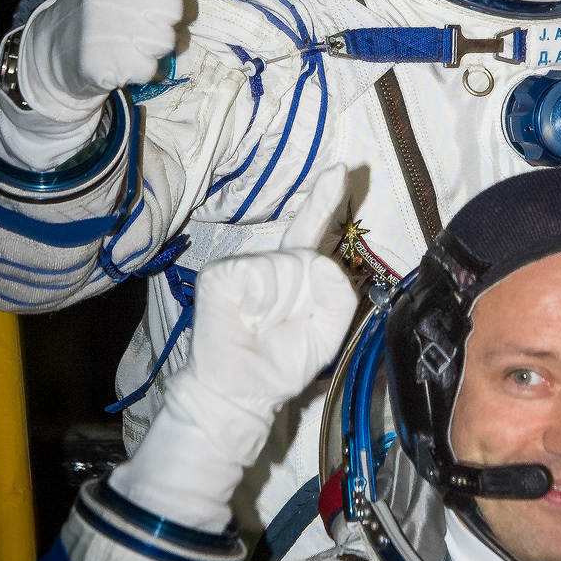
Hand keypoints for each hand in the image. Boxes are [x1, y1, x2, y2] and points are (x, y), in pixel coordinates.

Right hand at [20, 0, 182, 113]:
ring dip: (153, 44)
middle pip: (177, 9)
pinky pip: (150, 68)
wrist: (53, 51)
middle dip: (163, 17)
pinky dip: (141, 69)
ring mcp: (98, 31)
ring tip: (126, 37)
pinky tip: (119, 59)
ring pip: (167, 40)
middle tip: (134, 17)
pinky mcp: (99, 66)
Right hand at [109, 168, 359, 530]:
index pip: (314, 228)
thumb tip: (323, 263)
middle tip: (282, 326)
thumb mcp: (328, 333)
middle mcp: (272, 261)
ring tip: (262, 325)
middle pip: (309, 259)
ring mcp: (244, 265)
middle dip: (307, 297)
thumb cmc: (283, 362)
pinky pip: (257, 276)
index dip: (325, 197)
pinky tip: (246, 318)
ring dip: (282, 303)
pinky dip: (259, 302)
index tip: (340, 168)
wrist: (244, 392)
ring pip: (286, 267)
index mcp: (299, 273)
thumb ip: (340, 296)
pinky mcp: (221, 275)